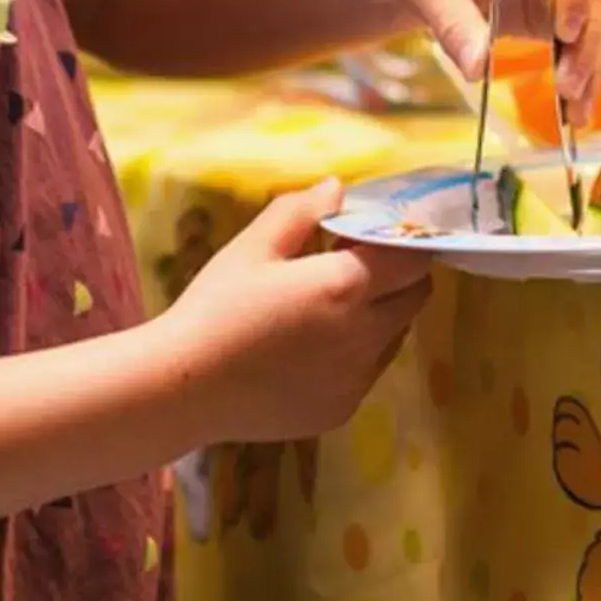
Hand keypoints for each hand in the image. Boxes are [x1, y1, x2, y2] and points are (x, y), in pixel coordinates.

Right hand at [157, 180, 431, 444]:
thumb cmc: (216, 308)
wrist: (184, 389)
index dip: (402, 240)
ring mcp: (356, 379)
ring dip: (380, 314)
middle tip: (352, 264)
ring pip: (395, 336)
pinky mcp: (342, 410)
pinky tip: (309, 347)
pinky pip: (368, 372)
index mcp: (345, 287)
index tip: (371, 233)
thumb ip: (300, 212)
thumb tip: (336, 190)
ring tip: (328, 306)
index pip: (413, 257)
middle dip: (399, 275)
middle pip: (416, 297)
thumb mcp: (252, 247)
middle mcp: (364, 335)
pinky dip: (356, 352)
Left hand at [354, 0, 600, 117]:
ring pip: (589, 27)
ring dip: (588, 70)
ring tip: (577, 117)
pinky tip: (573, 113)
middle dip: (586, 45)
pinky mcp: (548, 14)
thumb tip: (478, 70)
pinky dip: (575, 76)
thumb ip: (453, 20)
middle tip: (568, 90)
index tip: (563, 32)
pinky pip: (573, 45)